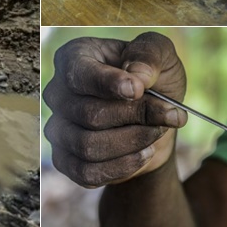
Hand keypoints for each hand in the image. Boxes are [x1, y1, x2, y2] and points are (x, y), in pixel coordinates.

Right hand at [43, 31, 188, 187]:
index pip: (80, 74)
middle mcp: (57, 93)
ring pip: (88, 146)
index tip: (138, 90)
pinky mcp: (64, 160)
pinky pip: (86, 172)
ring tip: (158, 131)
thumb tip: (137, 77)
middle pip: (89, 114)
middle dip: (136, 116)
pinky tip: (144, 154)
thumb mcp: (162, 56)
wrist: (154, 120)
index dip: (108, 84)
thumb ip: (150, 54)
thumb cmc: (152, 80)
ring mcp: (56, 128)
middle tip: (170, 114)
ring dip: (132, 142)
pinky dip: (122, 167)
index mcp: (74, 58)